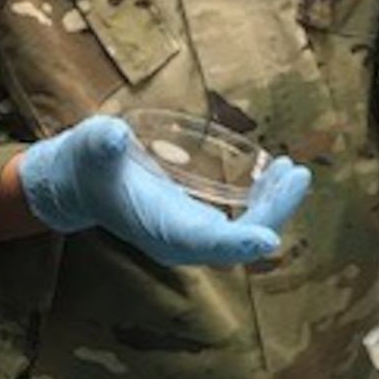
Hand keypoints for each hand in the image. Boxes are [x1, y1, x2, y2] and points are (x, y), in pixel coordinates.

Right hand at [18, 116, 310, 266]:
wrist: (80, 183)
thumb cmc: (88, 163)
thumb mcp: (90, 146)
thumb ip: (101, 142)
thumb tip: (113, 135)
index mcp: (158, 230)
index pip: (203, 243)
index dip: (237, 243)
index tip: (269, 238)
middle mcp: (180, 241)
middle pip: (236, 241)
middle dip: (272, 214)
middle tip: (297, 175)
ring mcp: (191, 235)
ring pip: (244, 233)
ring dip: (273, 206)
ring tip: (294, 172)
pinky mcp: (197, 222)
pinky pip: (239, 222)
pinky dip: (262, 202)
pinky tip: (276, 174)